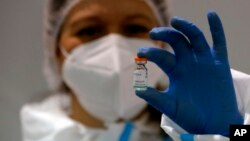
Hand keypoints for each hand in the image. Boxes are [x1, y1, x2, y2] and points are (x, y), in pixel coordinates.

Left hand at [136, 11, 242, 135]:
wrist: (212, 124)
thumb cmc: (190, 116)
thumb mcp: (170, 108)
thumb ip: (155, 98)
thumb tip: (137, 89)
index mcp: (175, 71)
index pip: (162, 56)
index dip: (151, 52)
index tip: (141, 53)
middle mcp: (188, 62)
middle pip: (177, 40)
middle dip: (165, 34)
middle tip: (153, 32)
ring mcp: (203, 61)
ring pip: (195, 38)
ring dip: (186, 27)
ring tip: (175, 21)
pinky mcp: (219, 63)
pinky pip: (219, 42)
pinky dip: (216, 28)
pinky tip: (211, 15)